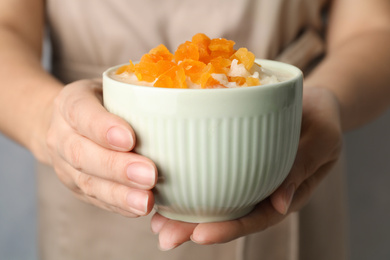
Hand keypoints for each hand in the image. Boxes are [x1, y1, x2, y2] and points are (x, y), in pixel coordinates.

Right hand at [45, 79, 156, 216]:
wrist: (65, 124)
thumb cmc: (100, 102)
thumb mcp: (110, 86)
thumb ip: (134, 92)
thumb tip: (178, 99)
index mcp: (70, 102)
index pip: (81, 112)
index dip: (103, 128)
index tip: (130, 139)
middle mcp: (60, 135)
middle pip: (82, 154)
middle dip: (117, 168)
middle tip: (150, 176)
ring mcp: (64, 165)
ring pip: (87, 182)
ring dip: (119, 195)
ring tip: (146, 202)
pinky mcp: (75, 186)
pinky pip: (94, 199)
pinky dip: (117, 206)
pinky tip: (137, 209)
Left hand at [150, 87, 342, 249]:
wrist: (310, 101)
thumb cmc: (322, 119)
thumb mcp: (323, 138)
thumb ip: (304, 166)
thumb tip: (280, 203)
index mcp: (284, 192)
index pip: (256, 217)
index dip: (230, 228)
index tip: (200, 235)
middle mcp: (260, 188)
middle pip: (228, 215)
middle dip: (195, 228)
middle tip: (165, 236)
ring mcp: (246, 175)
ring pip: (214, 198)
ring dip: (184, 211)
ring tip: (155, 221)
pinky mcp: (233, 157)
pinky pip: (210, 172)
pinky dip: (187, 181)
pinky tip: (164, 185)